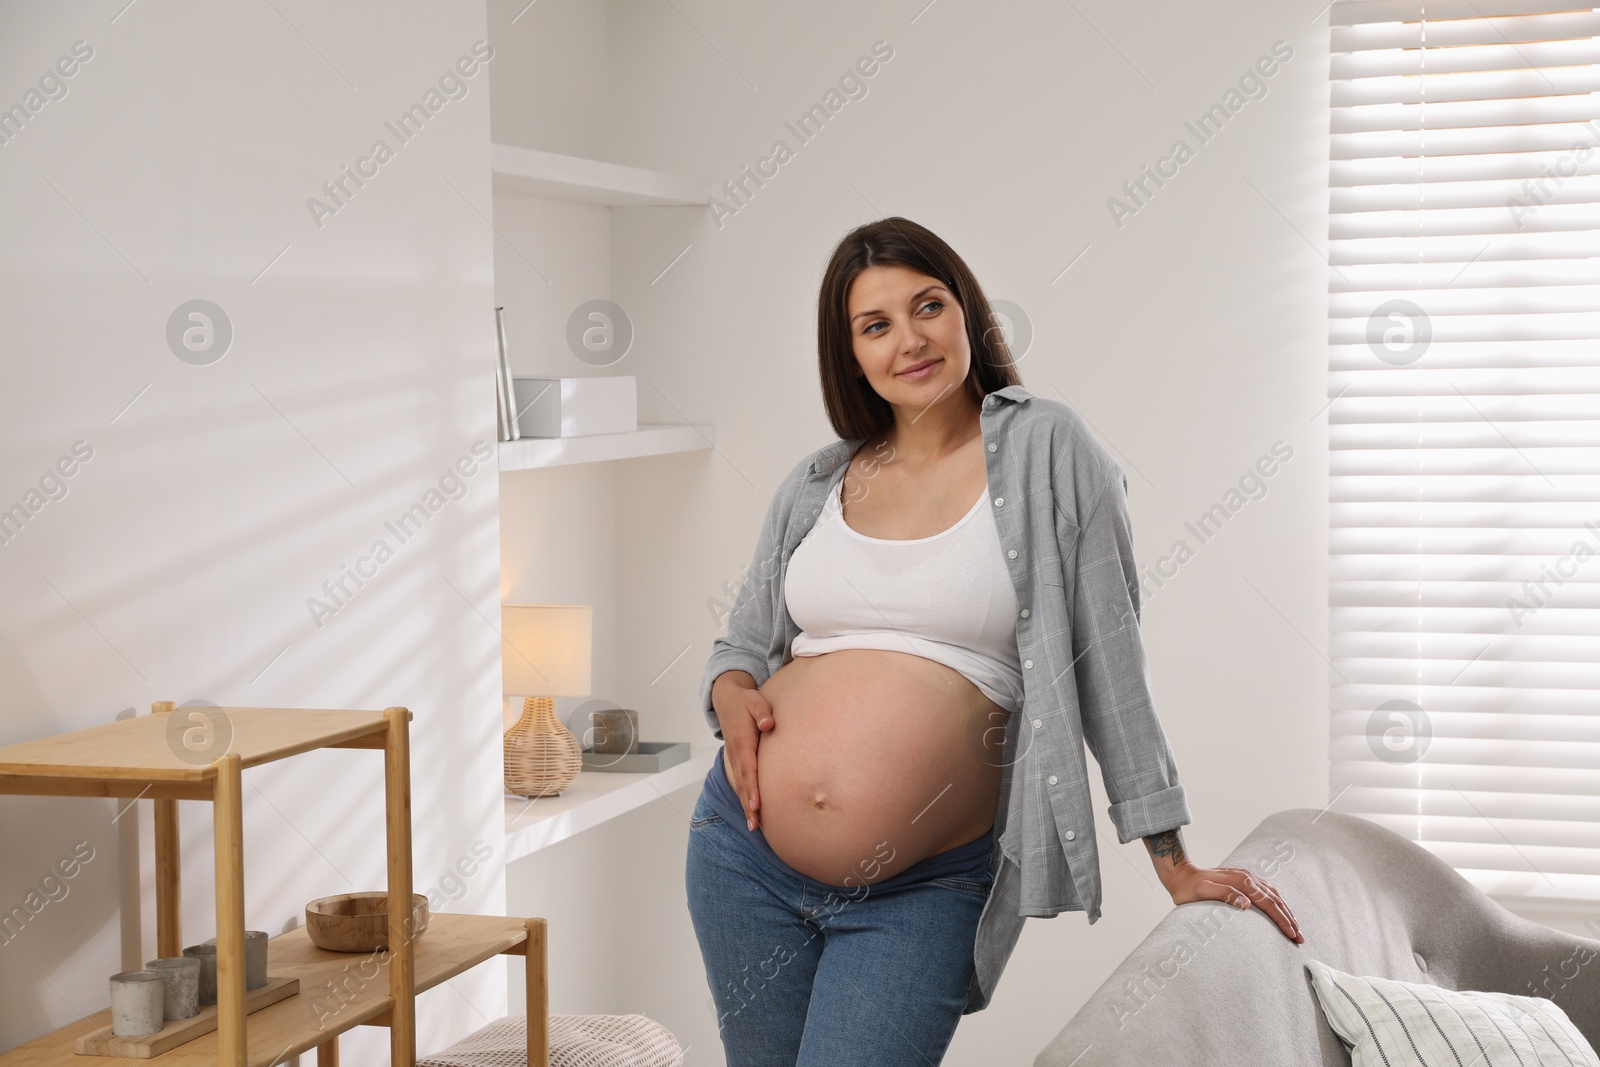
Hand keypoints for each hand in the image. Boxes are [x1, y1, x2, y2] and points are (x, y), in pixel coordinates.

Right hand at [711, 675, 775, 831]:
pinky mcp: (736, 760)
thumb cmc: (745, 701)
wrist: (727, 699)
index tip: (757, 804)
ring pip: (741, 785)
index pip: (748, 768)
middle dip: (749, 805)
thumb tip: (767, 724)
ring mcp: (734, 757)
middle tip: (755, 825)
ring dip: (746, 805)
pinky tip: (752, 811)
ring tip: (754, 826)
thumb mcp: (755, 702)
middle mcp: (736, 753)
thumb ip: (762, 713)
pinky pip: (741, 781)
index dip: (752, 787)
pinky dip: (745, 797)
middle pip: (743, 783)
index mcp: (742, 741)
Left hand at [1162, 861, 1303, 943]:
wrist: (1181, 873)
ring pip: (1274, 894)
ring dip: (1286, 911)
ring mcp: (1246, 877)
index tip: (1292, 935)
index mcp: (1242, 882)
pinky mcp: (1243, 879)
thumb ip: (1224, 895)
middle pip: (1276, 900)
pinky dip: (1277, 901)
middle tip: (1300, 938)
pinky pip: (1267, 890)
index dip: (1282, 920)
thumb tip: (1246, 903)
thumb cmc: (1189, 888)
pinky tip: (1280, 909)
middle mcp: (1248, 877)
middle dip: (1289, 919)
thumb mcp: (1202, 892)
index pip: (1269, 904)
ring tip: (1295, 927)